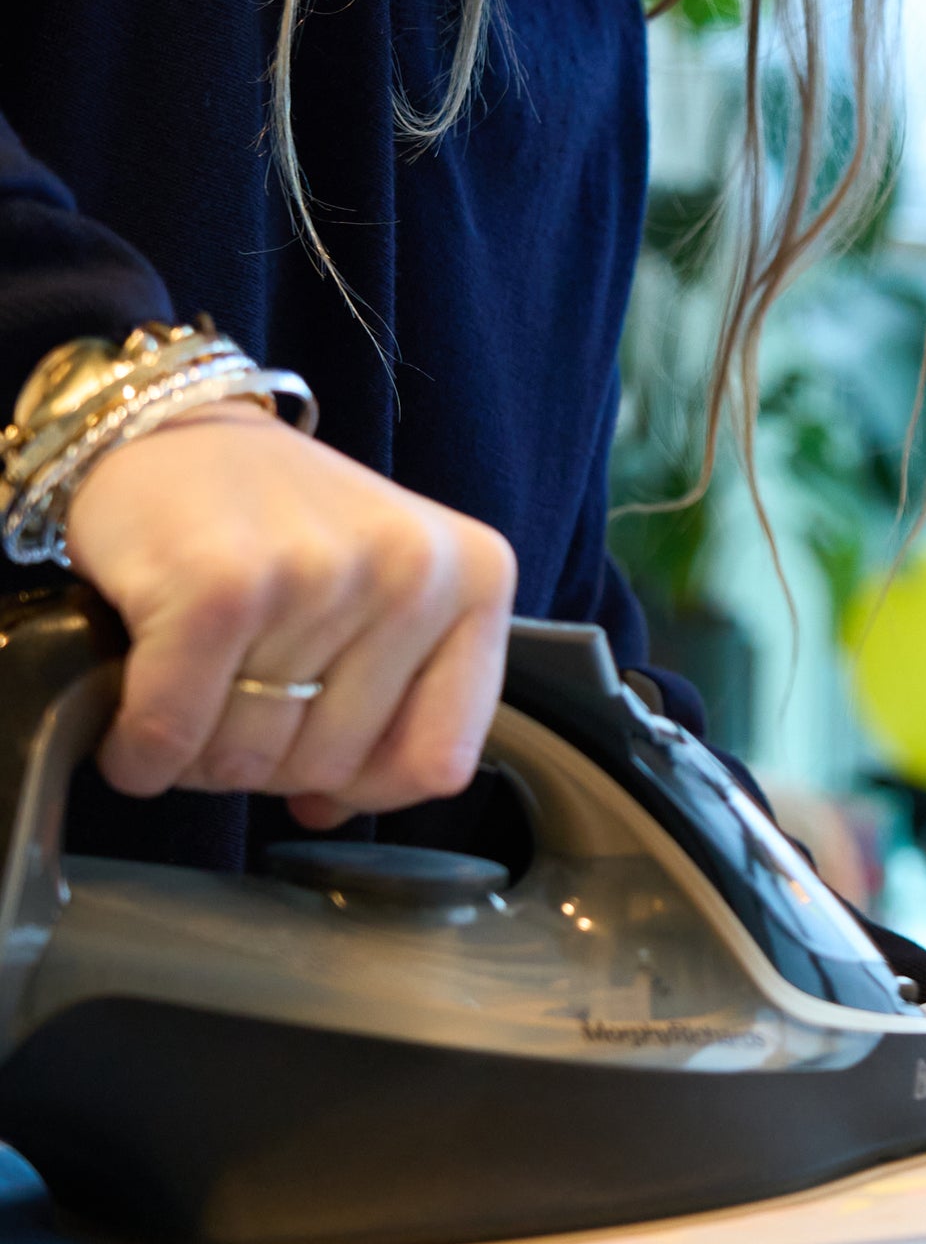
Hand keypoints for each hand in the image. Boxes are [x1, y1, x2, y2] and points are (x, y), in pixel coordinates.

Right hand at [65, 405, 515, 823]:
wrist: (167, 432)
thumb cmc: (273, 527)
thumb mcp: (380, 595)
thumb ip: (391, 704)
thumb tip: (330, 811)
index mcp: (474, 578)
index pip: (438, 763)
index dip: (362, 785)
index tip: (316, 750)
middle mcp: (411, 570)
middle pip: (332, 766)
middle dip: (263, 764)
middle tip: (227, 707)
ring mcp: (320, 574)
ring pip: (251, 760)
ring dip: (196, 760)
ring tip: (184, 700)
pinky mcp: (223, 587)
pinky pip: (175, 734)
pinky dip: (140, 754)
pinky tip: (133, 726)